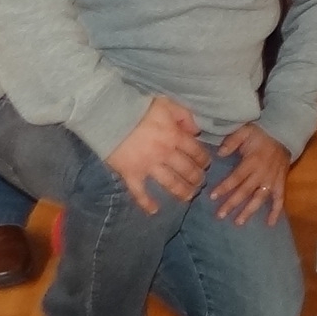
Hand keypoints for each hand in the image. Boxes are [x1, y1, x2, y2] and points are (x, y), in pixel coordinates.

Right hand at [103, 95, 208, 213]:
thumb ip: (184, 116)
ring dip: (182, 191)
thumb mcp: (167, 104)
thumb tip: (196, 130)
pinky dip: (146, 203)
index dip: (204, 160)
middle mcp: (165, 154)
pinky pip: (139, 193)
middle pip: (187, 170)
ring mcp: (148, 166)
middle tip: (200, 182)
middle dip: (197, 178)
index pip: (196, 152)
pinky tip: (154, 211)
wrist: (110, 115)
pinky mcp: (131, 174)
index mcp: (175, 137)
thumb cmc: (139, 107)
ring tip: (189, 196)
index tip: (206, 165)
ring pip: (170, 183)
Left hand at [210, 122, 290, 225]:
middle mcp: (262, 173)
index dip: (225, 187)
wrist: (284, 133)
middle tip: (220, 215)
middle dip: (232, 204)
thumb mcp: (245, 131)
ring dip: (249, 211)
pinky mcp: (280, 183)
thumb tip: (219, 154)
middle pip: (246, 191)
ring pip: (260, 198)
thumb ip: (232, 141)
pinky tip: (270, 224)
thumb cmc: (261, 134)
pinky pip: (279, 199)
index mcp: (252, 161)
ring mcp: (272, 180)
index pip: (236, 177)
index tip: (212, 197)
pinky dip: (276, 212)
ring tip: (239, 222)